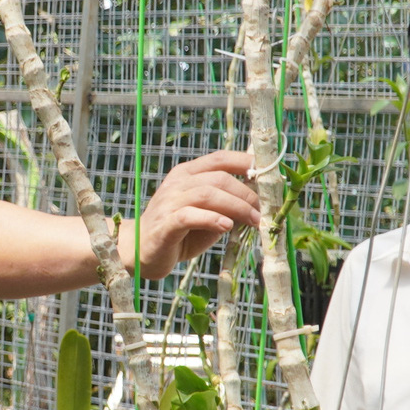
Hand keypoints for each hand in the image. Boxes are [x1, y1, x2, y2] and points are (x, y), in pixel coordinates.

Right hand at [126, 151, 259, 276]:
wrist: (141, 250)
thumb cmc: (180, 232)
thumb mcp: (207, 214)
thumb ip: (226, 205)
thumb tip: (260, 202)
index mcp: (188, 174)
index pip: (220, 158)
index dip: (246, 162)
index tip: (268, 174)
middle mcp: (178, 183)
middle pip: (219, 178)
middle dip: (246, 194)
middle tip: (263, 211)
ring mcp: (169, 202)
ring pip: (207, 194)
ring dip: (236, 207)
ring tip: (253, 220)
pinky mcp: (165, 224)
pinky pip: (189, 215)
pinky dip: (211, 219)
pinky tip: (226, 226)